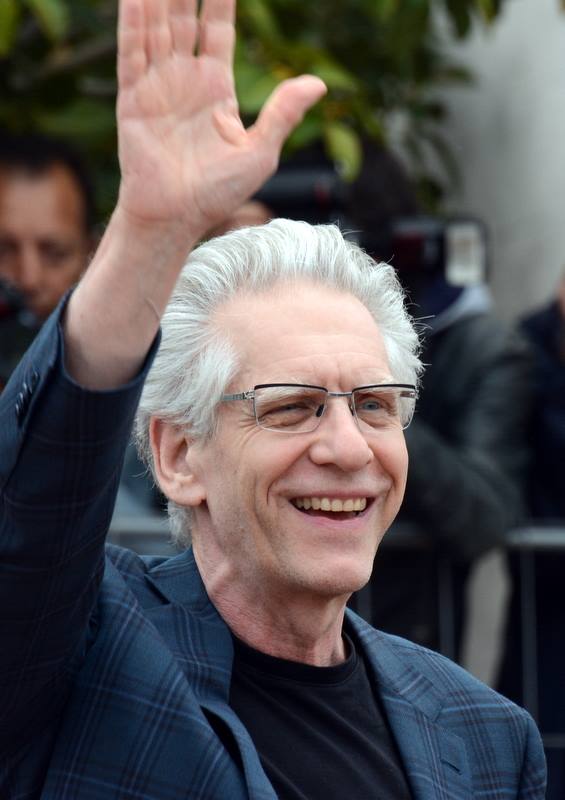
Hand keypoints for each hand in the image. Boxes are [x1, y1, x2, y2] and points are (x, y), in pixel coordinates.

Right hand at [116, 0, 325, 237]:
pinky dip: (133, 23)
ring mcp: (157, 86)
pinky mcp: (132, 99)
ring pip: (157, 26)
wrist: (176, 218)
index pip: (216, 27)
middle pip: (183, 17)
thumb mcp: (260, 152)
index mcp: (216, 88)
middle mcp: (184, 80)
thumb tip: (319, 84)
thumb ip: (283, 114)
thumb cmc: (217, 193)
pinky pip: (132, 53)